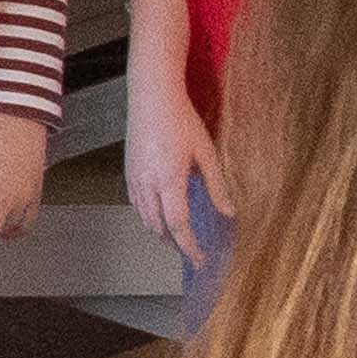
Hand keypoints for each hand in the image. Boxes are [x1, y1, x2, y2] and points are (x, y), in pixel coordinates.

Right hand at [122, 67, 218, 265]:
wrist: (151, 97)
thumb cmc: (182, 121)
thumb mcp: (206, 153)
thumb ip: (217, 186)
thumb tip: (229, 213)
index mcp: (169, 181)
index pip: (178, 225)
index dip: (189, 246)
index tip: (200, 260)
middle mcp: (147, 184)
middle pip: (158, 226)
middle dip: (175, 242)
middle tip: (192, 251)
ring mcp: (134, 177)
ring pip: (144, 216)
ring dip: (160, 231)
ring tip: (176, 236)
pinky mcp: (127, 169)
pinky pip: (135, 202)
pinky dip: (147, 215)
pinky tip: (157, 213)